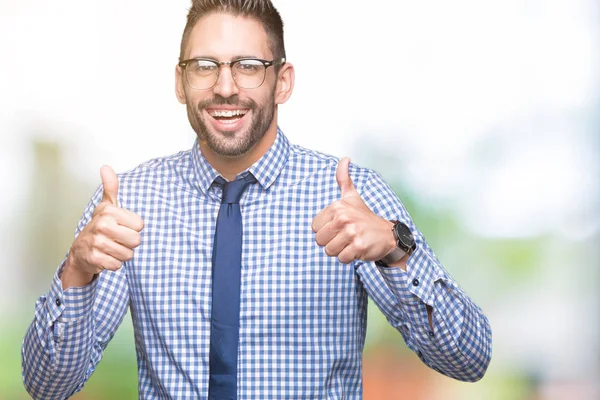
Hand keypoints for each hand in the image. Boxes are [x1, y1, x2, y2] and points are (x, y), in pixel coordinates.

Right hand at [62, 166, 143, 287]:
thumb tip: (106, 167)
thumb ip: (111, 187)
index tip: (121, 227)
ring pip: (128, 254)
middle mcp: (102, 225)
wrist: (80, 250)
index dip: (133, 228)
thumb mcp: (107, 205)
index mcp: (109, 211)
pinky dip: (114, 264)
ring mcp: (97, 242)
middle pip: (137, 240)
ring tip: (111, 248)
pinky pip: (118, 265)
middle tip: (117, 239)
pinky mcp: (95, 258)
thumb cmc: (100, 226)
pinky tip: (105, 257)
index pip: (140, 225)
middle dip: (129, 243)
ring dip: (122, 254)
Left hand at [312, 158, 395, 263]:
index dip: (325, 231)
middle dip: (331, 242)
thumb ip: (343, 178)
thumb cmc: (364, 217)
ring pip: (329, 251)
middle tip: (345, 236)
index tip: (339, 227)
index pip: (315, 228)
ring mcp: (352, 232)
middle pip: (320, 241)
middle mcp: (344, 218)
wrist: (387, 234)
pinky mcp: (359, 247)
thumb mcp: (352, 196)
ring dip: (339, 251)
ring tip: (350, 242)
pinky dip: (348, 258)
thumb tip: (345, 158)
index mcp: (338, 207)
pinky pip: (341, 259)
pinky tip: (357, 249)